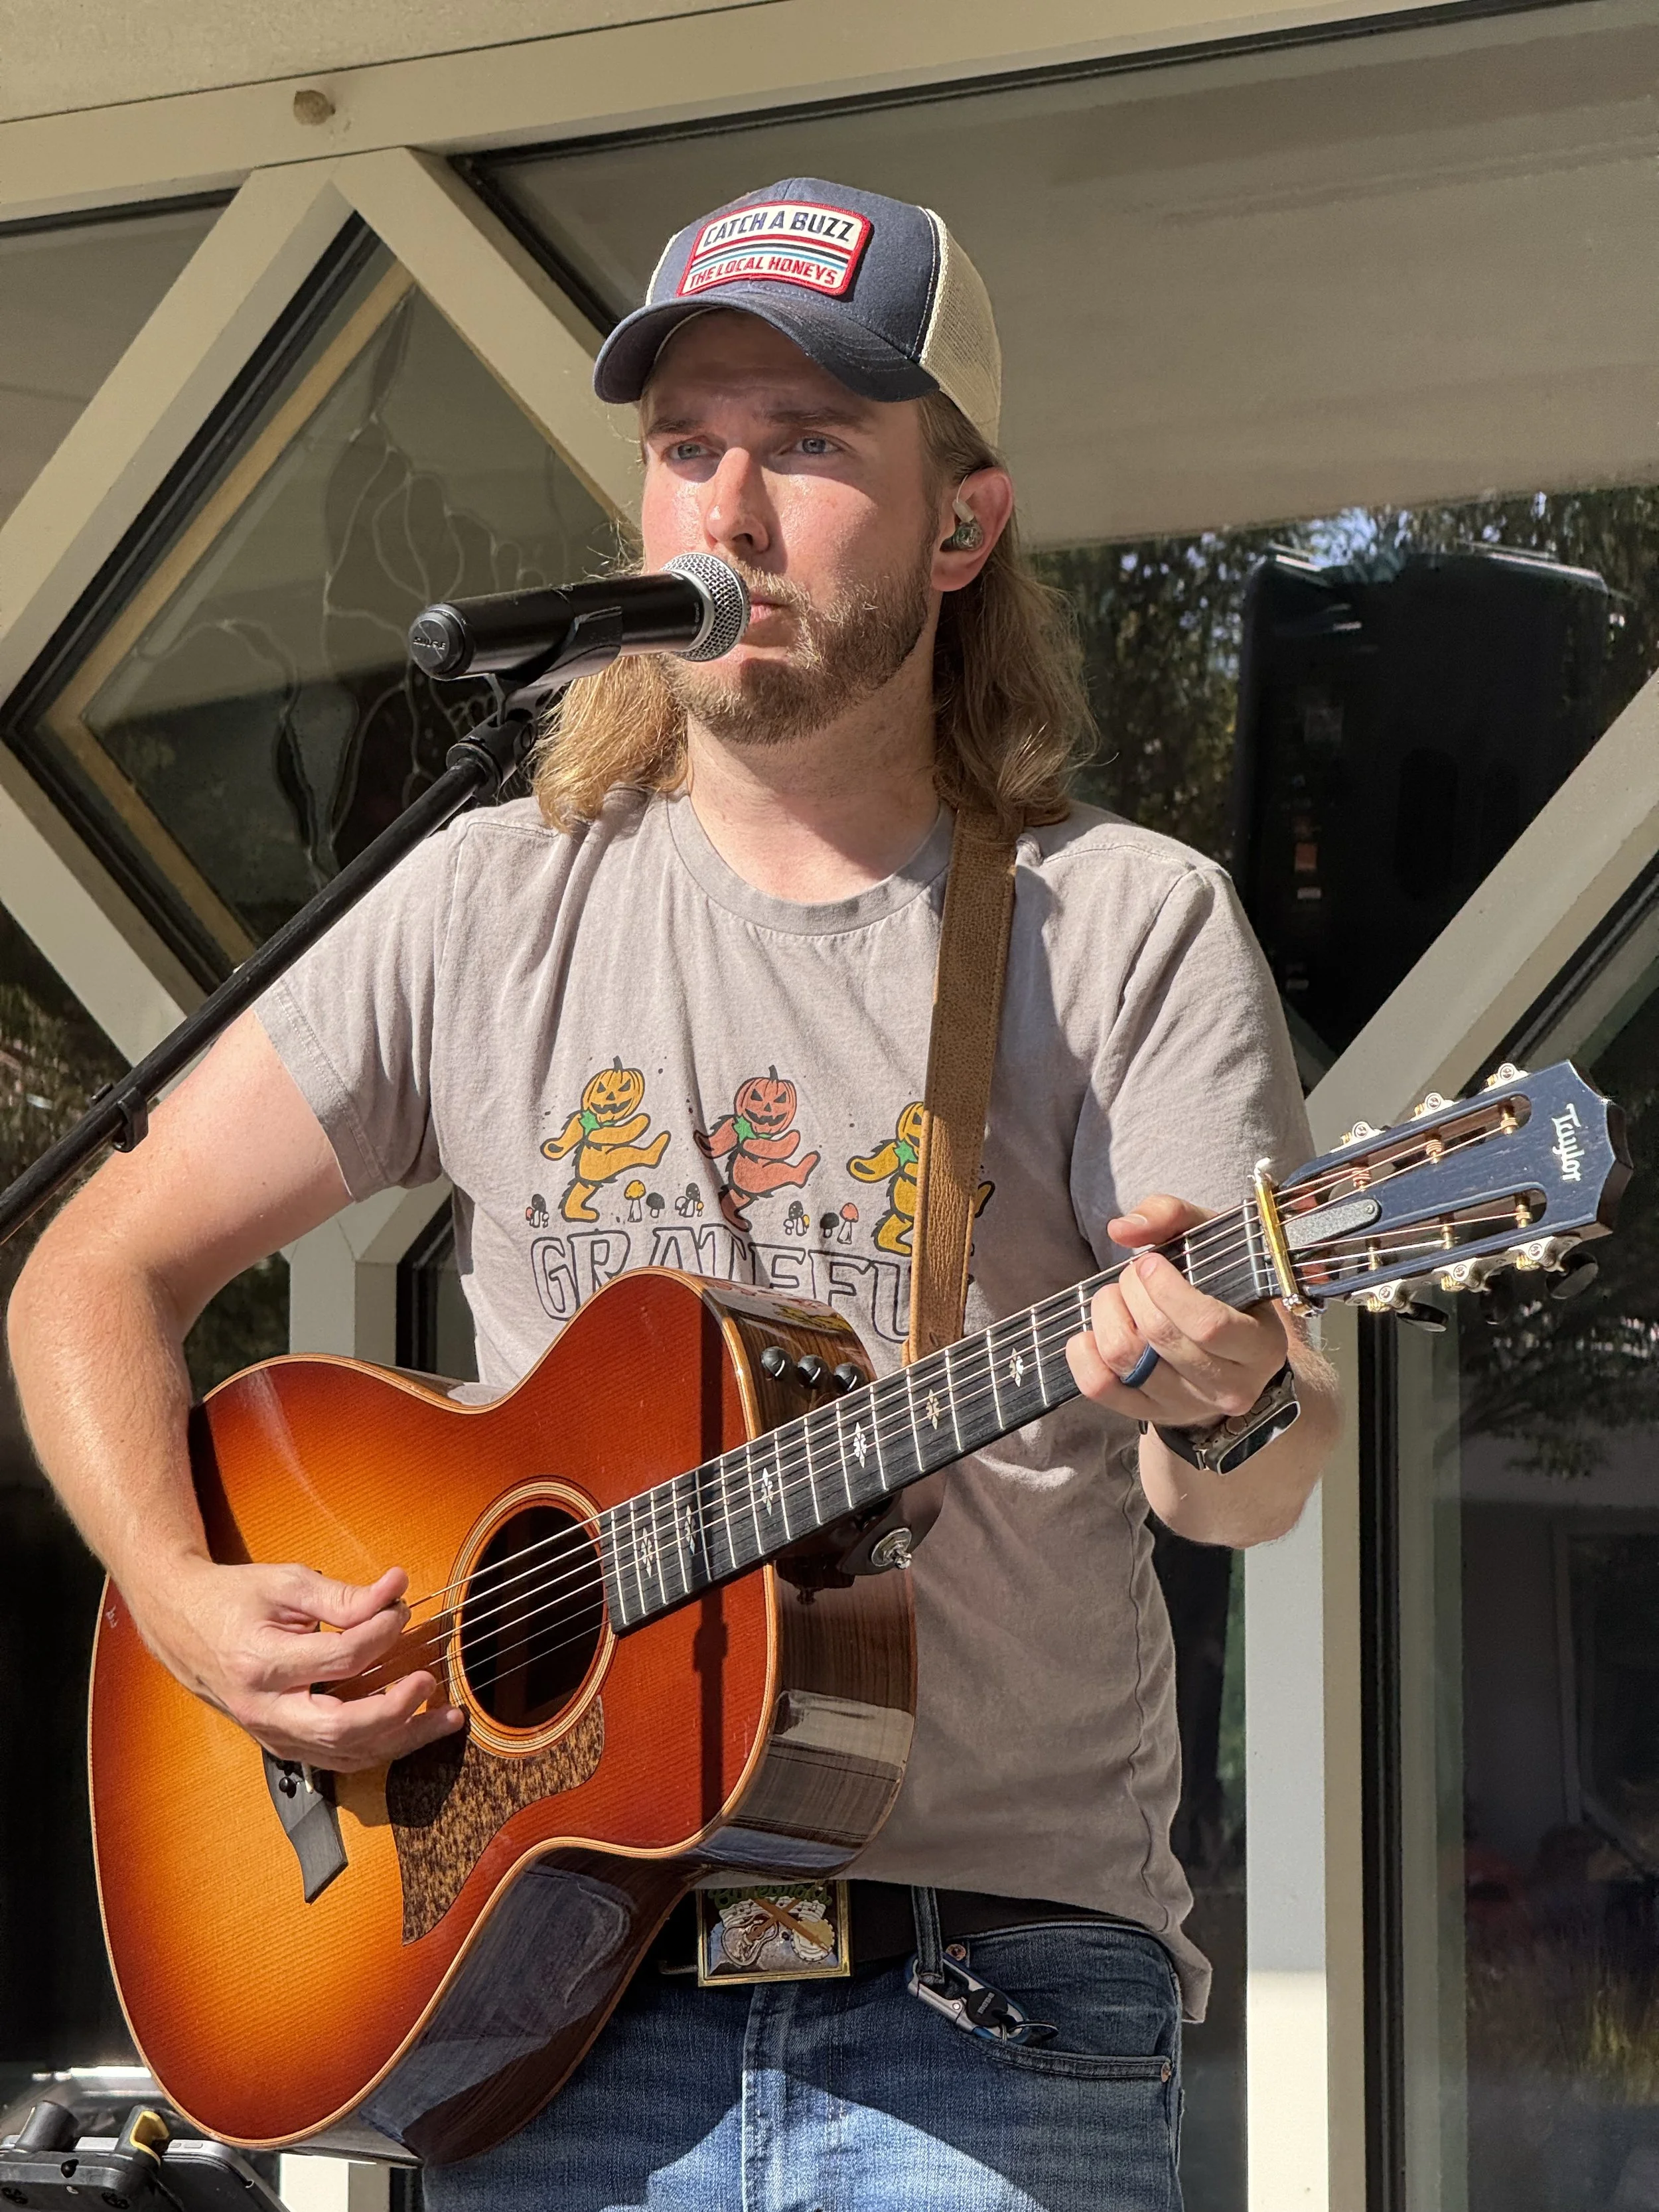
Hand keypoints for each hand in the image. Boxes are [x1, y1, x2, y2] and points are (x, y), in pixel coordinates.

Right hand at [130, 1558, 464, 1772]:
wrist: (181, 1624)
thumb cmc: (233, 1599)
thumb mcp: (285, 1583)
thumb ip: (342, 1595)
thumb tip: (395, 1591)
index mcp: (260, 1663)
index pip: (340, 1657)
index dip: (381, 1632)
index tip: (401, 1609)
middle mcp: (264, 1709)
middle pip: (341, 1727)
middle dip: (395, 1710)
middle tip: (429, 1682)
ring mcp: (271, 1734)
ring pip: (344, 1754)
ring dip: (401, 1741)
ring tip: (444, 1719)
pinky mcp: (281, 1743)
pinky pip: (336, 1759)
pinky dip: (378, 1749)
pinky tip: (410, 1731)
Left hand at [1067, 1193, 1288, 1431]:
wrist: (1226, 1350)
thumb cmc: (1219, 1286)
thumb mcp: (1214, 1242)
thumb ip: (1173, 1217)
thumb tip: (1123, 1229)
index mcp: (1260, 1346)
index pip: (1208, 1326)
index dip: (1166, 1288)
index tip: (1148, 1261)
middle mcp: (1230, 1387)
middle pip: (1160, 1338)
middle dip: (1133, 1292)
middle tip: (1132, 1274)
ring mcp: (1188, 1406)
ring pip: (1127, 1361)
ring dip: (1107, 1315)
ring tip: (1115, 1296)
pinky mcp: (1149, 1415)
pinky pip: (1101, 1389)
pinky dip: (1083, 1354)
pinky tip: (1091, 1331)